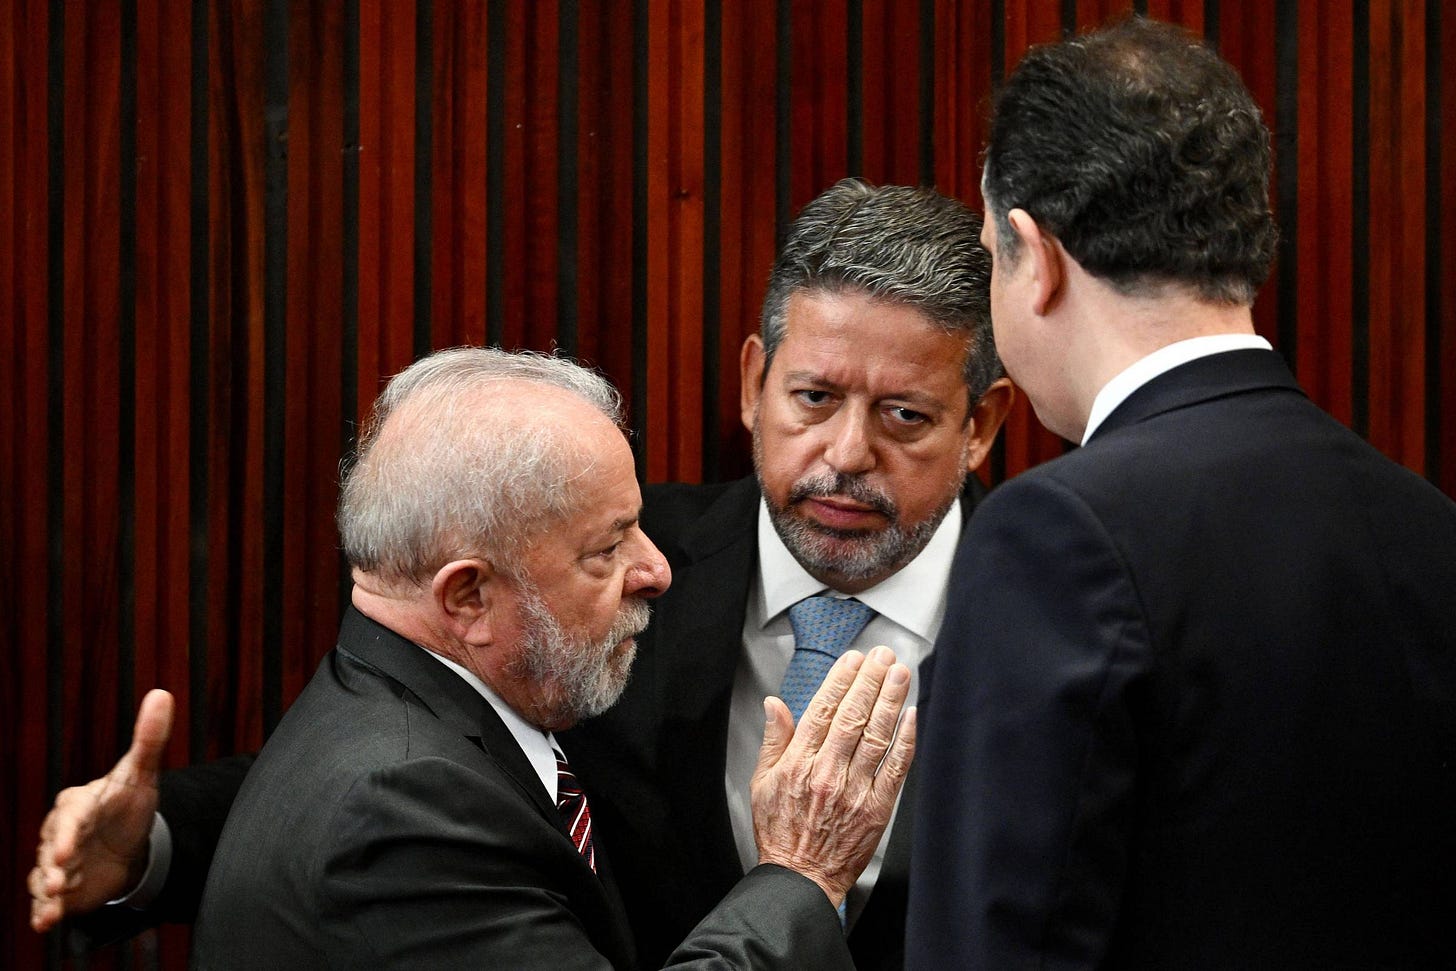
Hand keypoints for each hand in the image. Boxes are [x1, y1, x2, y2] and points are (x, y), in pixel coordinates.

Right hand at [29, 688, 173, 931]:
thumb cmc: (128, 802)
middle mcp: (61, 833)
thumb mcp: (142, 772)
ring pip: (44, 876)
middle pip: (52, 849)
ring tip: (54, 904)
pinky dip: (45, 910)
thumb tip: (162, 693)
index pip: (71, 816)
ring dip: (48, 891)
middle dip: (54, 865)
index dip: (69, 833)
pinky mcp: (63, 887)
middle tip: (60, 878)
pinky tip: (46, 922)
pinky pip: (47, 899)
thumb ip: (150, 738)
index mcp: (78, 803)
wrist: (128, 838)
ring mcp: (59, 862)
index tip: (68, 850)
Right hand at [750, 646, 915, 906]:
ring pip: (877, 735)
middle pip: (853, 716)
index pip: (823, 710)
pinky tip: (910, 716)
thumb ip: (774, 740)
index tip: (853, 659)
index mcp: (798, 763)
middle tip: (883, 656)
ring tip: (900, 674)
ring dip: (890, 700)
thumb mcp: (761, 783)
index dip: (840, 680)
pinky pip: (895, 768)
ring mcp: (855, 790)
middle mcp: (828, 772)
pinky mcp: (876, 808)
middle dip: (870, 681)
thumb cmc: (780, 832)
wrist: (800, 878)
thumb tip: (775, 705)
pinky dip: (905, 740)